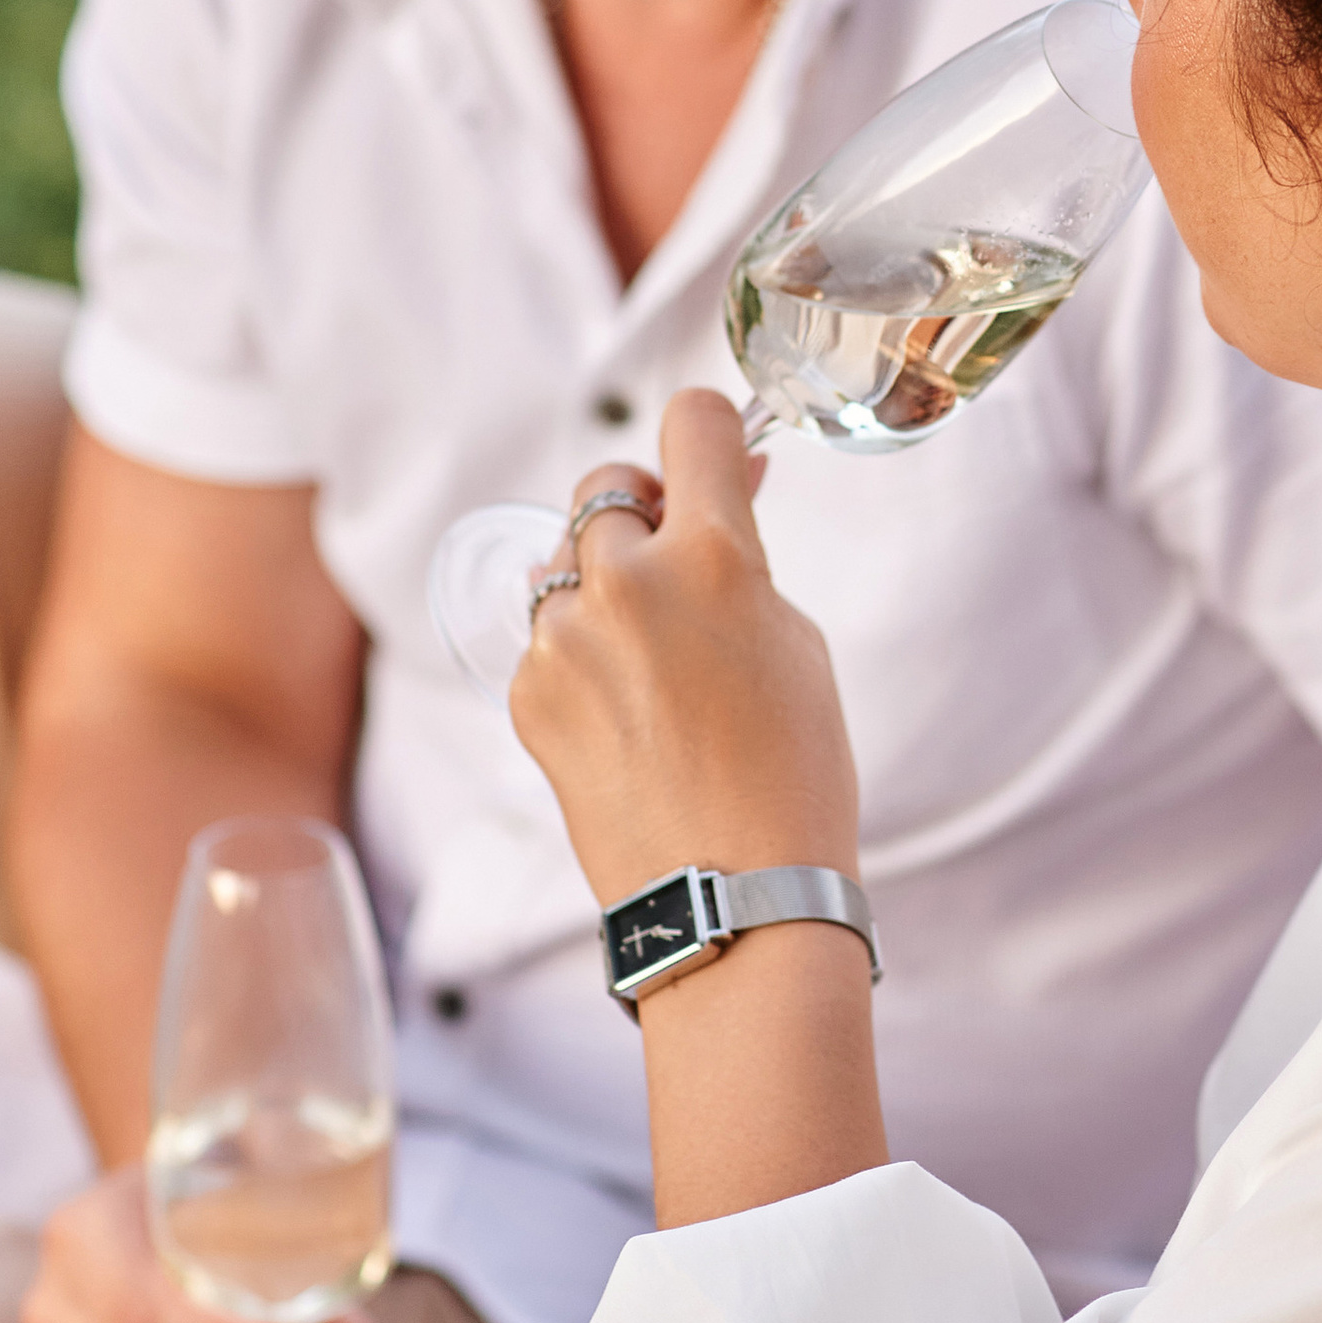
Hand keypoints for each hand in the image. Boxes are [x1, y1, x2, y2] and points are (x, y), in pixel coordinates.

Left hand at [510, 389, 860, 906]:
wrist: (733, 900)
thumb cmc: (791, 776)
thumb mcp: (795, 643)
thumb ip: (746, 557)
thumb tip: (725, 492)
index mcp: (713, 556)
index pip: (692, 422)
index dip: (709, 431)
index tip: (716, 456)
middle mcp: (625, 582)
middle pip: (607, 484)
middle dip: (642, 509)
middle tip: (678, 562)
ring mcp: (563, 639)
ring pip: (565, 562)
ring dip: (601, 585)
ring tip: (653, 662)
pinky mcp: (525, 693)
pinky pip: (545, 638)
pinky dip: (578, 656)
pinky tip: (626, 716)